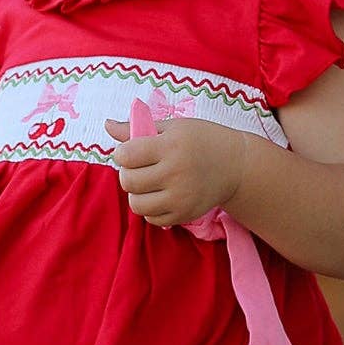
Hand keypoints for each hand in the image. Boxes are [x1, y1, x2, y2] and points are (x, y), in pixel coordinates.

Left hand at [104, 115, 246, 227]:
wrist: (236, 166)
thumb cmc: (202, 140)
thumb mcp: (174, 127)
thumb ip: (138, 128)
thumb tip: (107, 126)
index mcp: (171, 146)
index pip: (126, 155)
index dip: (123, 153)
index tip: (132, 152)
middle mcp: (176, 173)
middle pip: (128, 181)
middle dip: (128, 173)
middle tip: (140, 168)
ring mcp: (181, 198)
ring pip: (136, 204)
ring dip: (137, 193)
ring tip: (148, 183)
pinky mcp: (185, 215)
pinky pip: (151, 219)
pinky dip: (150, 208)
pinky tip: (160, 195)